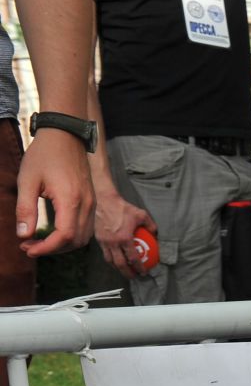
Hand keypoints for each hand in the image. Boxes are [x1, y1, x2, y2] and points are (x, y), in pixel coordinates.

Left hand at [16, 131, 92, 256]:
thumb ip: (25, 209)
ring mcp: (91, 203)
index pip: (64, 236)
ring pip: (83, 238)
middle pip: (75, 241)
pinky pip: (85, 228)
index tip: (28, 249)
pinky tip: (53, 232)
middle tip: (29, 246)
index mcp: (71, 200)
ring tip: (40, 241)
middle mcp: (86, 205)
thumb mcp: (27, 180)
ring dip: (62, 245)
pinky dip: (70, 236)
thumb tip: (23, 235)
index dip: (46, 248)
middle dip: (52, 249)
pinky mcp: (91, 201)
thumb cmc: (44, 155)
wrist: (65, 136)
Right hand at [94, 188, 155, 277]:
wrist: (104, 201)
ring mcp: (104, 242)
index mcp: (124, 238)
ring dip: (118, 268)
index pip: (133, 258)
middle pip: (120, 264)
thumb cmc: (123, 208)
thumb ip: (150, 225)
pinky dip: (111, 260)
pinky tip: (116, 260)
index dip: (139, 267)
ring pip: (110, 261)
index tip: (144, 272)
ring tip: (124, 271)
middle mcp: (113, 243)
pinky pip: (105, 253)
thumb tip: (156, 234)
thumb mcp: (142, 215)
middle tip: (134, 277)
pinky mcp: (98, 239)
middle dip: (127, 273)